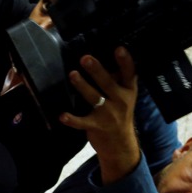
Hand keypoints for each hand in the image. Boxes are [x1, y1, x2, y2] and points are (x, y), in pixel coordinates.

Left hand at [60, 48, 139, 183]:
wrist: (120, 144)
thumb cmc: (120, 114)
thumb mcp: (126, 96)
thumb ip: (118, 80)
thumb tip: (104, 58)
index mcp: (129, 91)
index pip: (129, 73)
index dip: (125, 61)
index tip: (119, 48)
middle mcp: (120, 101)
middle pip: (108, 83)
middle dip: (96, 70)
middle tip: (85, 58)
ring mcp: (108, 114)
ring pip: (94, 98)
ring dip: (82, 86)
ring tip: (73, 75)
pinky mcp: (96, 127)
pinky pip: (82, 122)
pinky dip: (72, 120)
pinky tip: (62, 116)